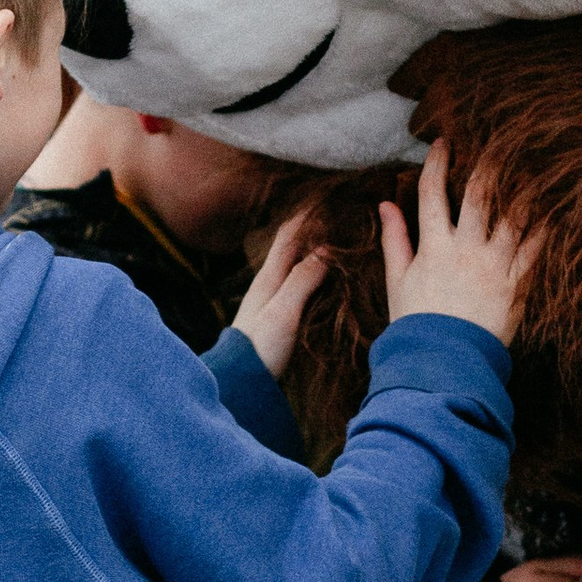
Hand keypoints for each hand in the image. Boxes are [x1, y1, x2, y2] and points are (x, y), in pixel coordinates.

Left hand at [231, 211, 332, 381]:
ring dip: (317, 252)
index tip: (331, 198)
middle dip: (316, 229)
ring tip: (342, 243)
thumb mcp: (284, 311)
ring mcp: (273, 301)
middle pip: (294, 246)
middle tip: (343, 218)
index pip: (290, 233)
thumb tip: (327, 247)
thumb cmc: (259, 347)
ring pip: (298, 265)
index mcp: (269, 276)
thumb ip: (304, 279)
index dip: (309, 214)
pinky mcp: (279, 318)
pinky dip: (316, 275)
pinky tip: (329, 281)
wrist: (238, 383)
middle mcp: (269, 283)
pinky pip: (300, 285)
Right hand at [379, 148, 537, 343]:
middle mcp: (465, 249)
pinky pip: (535, 249)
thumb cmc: (417, 322)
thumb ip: (395, 239)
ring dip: (523, 188)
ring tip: (531, 167)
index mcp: (434, 247)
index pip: (433, 193)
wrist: (445, 362)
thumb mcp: (398, 280)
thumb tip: (385, 204)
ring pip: (513, 216)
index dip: (438, 163)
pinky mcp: (516, 284)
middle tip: (498, 141)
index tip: (444, 142)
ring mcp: (494, 265)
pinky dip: (544, 228)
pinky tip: (551, 210)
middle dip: (488, 164)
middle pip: (480, 195)